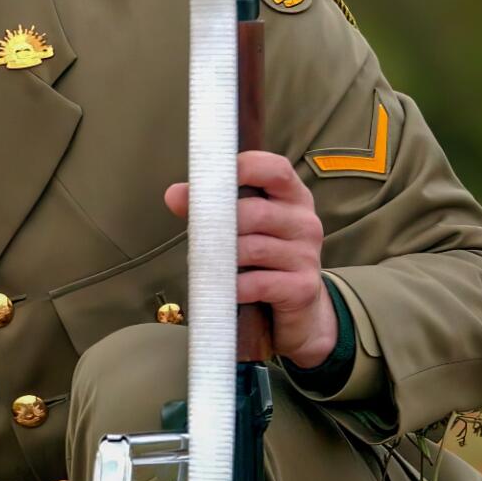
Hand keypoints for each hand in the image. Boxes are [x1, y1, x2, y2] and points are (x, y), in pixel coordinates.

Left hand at [164, 150, 338, 369]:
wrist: (299, 312)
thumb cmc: (264, 262)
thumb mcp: (241, 230)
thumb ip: (210, 210)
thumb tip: (174, 194)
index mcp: (292, 198)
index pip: (275, 169)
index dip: (243, 168)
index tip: (211, 178)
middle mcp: (304, 222)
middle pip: (253, 213)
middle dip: (217, 227)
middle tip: (199, 241)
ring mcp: (306, 255)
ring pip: (251, 249)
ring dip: (220, 260)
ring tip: (210, 267)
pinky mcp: (302, 288)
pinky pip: (256, 283)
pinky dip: (233, 287)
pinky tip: (228, 290)